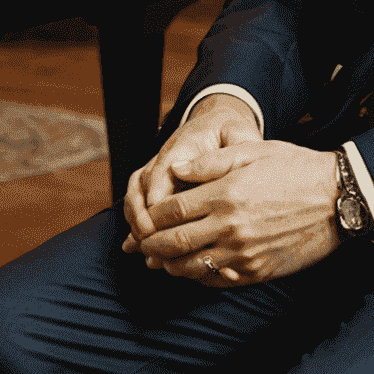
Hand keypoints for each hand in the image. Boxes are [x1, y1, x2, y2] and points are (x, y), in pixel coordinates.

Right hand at [122, 95, 260, 252]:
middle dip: (143, 214)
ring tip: (143, 248)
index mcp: (186, 143)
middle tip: (149, 241)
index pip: (164, 167)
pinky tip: (138, 246)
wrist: (218, 124)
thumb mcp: (238, 134)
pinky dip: (136, 222)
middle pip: (143, 184)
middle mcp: (165, 156)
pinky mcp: (156, 182)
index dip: (158, 192)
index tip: (156, 216)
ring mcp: (158, 168)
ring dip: (136, 221)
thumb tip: (224, 172)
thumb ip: (233, 152)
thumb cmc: (231, 132)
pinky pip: (137, 200)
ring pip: (136, 193)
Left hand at [133, 140, 342, 286]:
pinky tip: (193, 268)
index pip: (171, 211)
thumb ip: (209, 163)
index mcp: (225, 195)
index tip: (144, 217)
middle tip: (141, 246)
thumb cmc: (295, 168)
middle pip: (173, 243)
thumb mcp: (251, 151)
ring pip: (191, 267)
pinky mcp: (257, 271)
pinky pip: (217, 280)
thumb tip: (174, 170)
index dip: (150, 217)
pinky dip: (198, 277)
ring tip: (161, 260)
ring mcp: (243, 253)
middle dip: (151, 245)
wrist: (338, 199)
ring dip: (170, 266)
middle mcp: (230, 227)